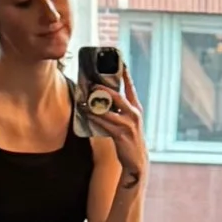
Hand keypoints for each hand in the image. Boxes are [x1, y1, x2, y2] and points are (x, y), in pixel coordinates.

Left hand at [88, 58, 148, 188]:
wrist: (137, 160)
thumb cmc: (129, 138)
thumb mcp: (127, 121)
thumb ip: (118, 109)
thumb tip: (101, 98)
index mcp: (136, 108)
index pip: (130, 87)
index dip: (125, 74)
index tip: (119, 61)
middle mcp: (134, 114)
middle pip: (117, 96)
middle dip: (103, 89)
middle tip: (92, 84)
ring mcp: (128, 124)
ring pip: (108, 110)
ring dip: (94, 104)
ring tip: (84, 99)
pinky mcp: (120, 134)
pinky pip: (103, 123)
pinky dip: (93, 118)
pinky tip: (86, 113)